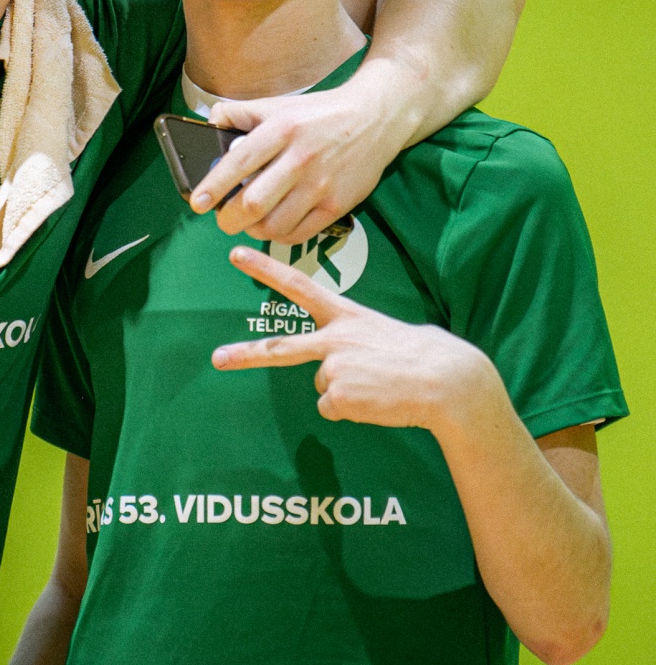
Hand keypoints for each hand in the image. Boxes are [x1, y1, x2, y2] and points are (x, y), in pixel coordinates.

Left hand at [189, 60, 418, 242]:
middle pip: (254, 203)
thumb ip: (240, 113)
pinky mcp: (338, 205)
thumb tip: (208, 124)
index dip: (213, 186)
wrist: (376, 116)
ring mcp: (321, 184)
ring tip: (247, 222)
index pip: (239, 162)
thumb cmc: (318, 114)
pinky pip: (299, 234)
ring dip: (252, 230)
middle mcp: (301, 158)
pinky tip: (272, 226)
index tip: (197, 203)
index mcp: (282, 129)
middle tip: (222, 218)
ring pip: (274, 224)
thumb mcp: (278, 104)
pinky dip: (278, 236)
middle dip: (228, 218)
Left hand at [211, 245, 504, 438]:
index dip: (265, 269)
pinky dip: (353, 410)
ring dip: (347, 391)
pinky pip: (334, 408)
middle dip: (246, 354)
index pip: (298, 285)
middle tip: (217, 358)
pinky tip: (377, 400)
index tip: (236, 255)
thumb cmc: (422, 356)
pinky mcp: (338, 396)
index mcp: (346, 316)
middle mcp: (334, 339)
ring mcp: (333, 367)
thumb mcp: (383, 333)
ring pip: (324, 386)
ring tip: (378, 385)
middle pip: (281, 348)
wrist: (448, 382)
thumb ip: (352, 342)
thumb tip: (332, 375)